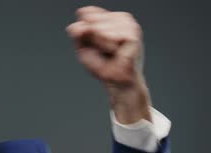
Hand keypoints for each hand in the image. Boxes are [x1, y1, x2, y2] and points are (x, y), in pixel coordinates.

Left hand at [67, 6, 151, 123]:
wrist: (115, 81)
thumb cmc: (101, 65)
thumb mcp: (82, 47)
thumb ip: (77, 33)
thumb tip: (80, 25)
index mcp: (108, 17)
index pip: (85, 12)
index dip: (82, 30)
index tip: (91, 43)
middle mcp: (120, 17)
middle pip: (90, 20)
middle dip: (91, 39)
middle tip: (103, 50)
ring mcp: (128, 24)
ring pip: (99, 28)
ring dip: (100, 44)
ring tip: (111, 52)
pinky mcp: (133, 34)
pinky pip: (109, 36)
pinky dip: (108, 47)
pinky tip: (117, 52)